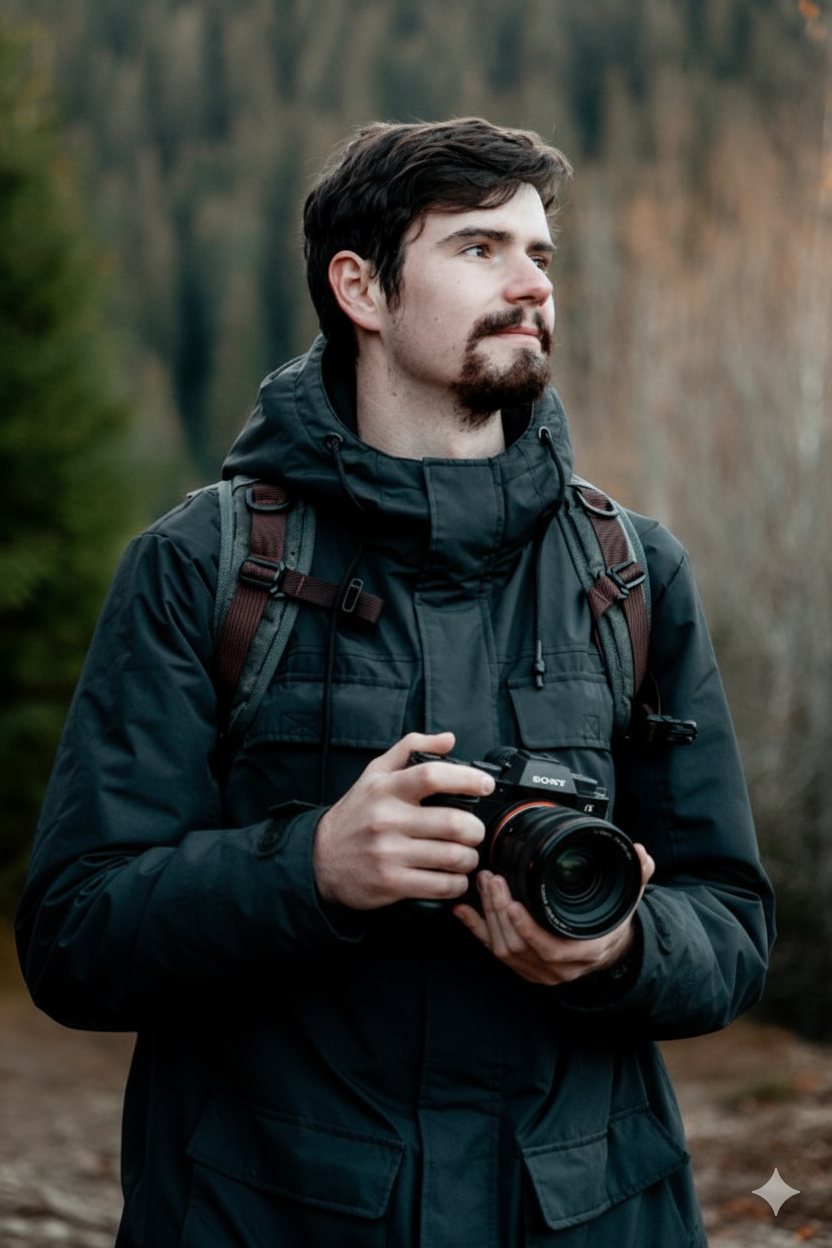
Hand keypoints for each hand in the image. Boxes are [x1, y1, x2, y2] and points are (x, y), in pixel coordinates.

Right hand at [312, 731, 494, 909]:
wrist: (320, 858)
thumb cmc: (356, 813)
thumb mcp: (375, 773)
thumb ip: (411, 748)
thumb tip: (448, 739)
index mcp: (387, 789)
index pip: (433, 776)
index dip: (467, 778)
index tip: (485, 784)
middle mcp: (387, 819)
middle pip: (453, 823)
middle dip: (475, 830)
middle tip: (474, 832)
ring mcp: (388, 853)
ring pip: (452, 857)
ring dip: (469, 859)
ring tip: (466, 856)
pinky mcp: (390, 883)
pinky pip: (440, 885)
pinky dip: (456, 883)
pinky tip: (453, 877)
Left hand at [453, 844, 654, 985]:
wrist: (606, 951)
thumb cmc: (609, 924)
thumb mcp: (627, 900)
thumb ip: (636, 876)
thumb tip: (641, 854)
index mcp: (584, 951)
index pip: (550, 948)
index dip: (528, 929)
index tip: (513, 903)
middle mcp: (558, 966)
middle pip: (519, 945)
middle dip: (500, 911)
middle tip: (492, 879)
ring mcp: (536, 968)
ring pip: (503, 948)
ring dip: (488, 915)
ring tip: (484, 883)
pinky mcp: (520, 964)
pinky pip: (492, 949)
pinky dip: (474, 929)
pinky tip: (462, 909)